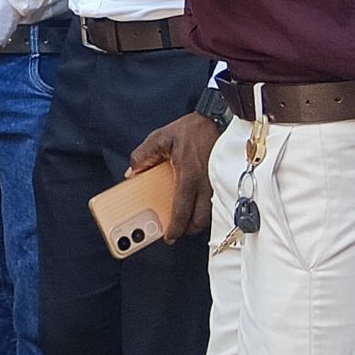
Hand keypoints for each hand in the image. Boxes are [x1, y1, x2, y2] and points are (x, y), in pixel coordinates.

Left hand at [129, 111, 219, 240]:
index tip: (169, 236)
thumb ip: (143, 156)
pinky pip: (216, 202)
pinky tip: (197, 206)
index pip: (182, 211)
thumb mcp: (160, 138)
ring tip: (186, 220)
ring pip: (211, 214)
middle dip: (188, 229)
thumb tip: (132, 172)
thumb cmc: (190, 129)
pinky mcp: (221, 179)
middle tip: (177, 230)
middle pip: (200, 219)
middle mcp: (205, 184)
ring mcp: (216, 183)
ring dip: (198, 221)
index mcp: (188, 176)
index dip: (176, 228)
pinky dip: (207, 209)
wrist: (216, 118)